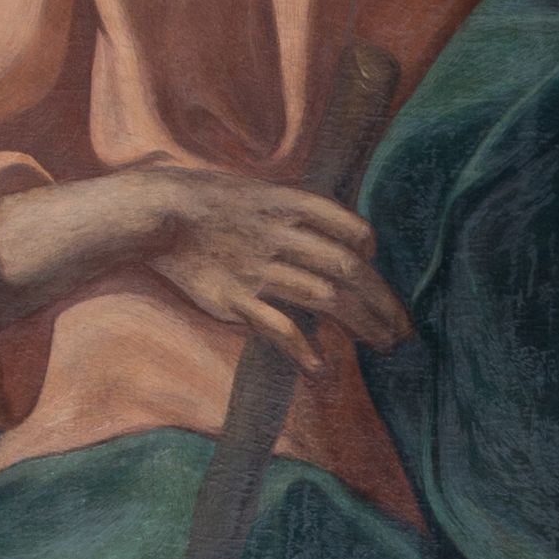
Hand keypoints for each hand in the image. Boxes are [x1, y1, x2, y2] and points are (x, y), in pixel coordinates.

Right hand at [0, 166, 412, 372]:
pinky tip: (320, 367)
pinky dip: (302, 348)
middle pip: (348, 271)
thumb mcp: (259, 190)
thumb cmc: (208, 200)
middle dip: (383, 303)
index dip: (370, 254)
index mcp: (290, 205)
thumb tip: (338, 237)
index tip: (375, 270)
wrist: (156, 211)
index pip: (352, 230)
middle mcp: (281, 236)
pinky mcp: (233, 299)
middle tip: (402, 330)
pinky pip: (277, 327)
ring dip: (362, 325)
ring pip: (325, 299)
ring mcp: (259, 269)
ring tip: (383, 344)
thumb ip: (298, 213)